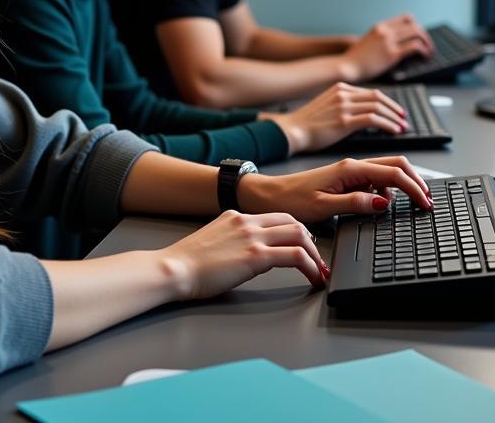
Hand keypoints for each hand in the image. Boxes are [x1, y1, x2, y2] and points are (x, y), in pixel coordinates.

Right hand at [157, 210, 327, 299]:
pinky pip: (295, 256)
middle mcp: (247, 221)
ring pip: (299, 234)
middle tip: (318, 260)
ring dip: (315, 254)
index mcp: (236, 216)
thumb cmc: (187, 263)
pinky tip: (313, 278)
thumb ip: (232, 240)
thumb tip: (244, 254)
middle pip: (293, 221)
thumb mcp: (213, 241)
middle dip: (311, 241)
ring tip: (320, 271)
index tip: (304, 246)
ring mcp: (252, 236)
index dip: (296, 231)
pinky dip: (310, 266)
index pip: (277, 216)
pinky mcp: (255, 255)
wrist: (174, 269)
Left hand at [237, 155, 432, 221]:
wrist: (270, 194)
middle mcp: (352, 166)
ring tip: (411, 203)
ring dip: (402, 184)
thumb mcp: (324, 207)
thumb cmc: (292, 200)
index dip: (414, 188)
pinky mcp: (346, 177)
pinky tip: (383, 203)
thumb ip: (355, 203)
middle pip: (395, 164)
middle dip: (415, 181)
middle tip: (426, 200)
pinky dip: (386, 189)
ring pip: (386, 171)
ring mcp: (350, 170)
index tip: (425, 203)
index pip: (392, 174)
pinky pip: (374, 179)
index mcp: (350, 169)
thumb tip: (383, 203)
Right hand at [263, 82, 407, 154]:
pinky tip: (393, 131)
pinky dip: (387, 124)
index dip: (387, 102)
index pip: (371, 92)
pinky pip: (373, 119)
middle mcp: (343, 93)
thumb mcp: (327, 106)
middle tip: (403, 119)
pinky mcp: (344, 120)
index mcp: (339, 88)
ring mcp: (343, 106)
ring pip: (378, 107)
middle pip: (378, 97)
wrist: (291, 131)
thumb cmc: (307, 124)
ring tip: (401, 126)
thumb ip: (344, 105)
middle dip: (394, 108)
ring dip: (393, 117)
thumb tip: (362, 114)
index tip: (396, 111)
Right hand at [338, 13, 433, 81]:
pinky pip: (415, 46)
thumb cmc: (356, 60)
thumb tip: (395, 46)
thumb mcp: (368, 43)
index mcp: (379, 27)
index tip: (420, 36)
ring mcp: (388, 41)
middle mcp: (385, 30)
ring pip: (417, 33)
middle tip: (428, 46)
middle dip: (424, 35)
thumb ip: (380, 40)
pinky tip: (425, 57)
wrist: (347, 67)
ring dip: (427, 42)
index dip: (416, 26)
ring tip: (429, 52)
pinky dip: (424, 50)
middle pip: (414, 24)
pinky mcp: (392, 53)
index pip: (405, 18)